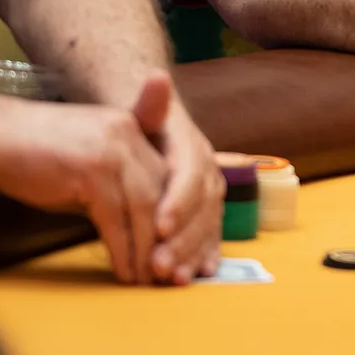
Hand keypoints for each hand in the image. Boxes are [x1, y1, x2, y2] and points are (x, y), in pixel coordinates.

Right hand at [0, 75, 169, 283]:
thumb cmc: (36, 156)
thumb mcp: (88, 163)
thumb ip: (119, 186)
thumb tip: (143, 231)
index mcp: (134, 127)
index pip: (169, 176)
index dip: (177, 215)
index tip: (178, 249)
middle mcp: (129, 134)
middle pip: (164, 192)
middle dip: (169, 238)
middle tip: (168, 273)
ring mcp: (112, 150)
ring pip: (144, 208)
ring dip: (147, 250)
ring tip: (146, 280)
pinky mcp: (90, 170)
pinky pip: (115, 218)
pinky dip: (122, 249)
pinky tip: (123, 271)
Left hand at [142, 96, 224, 285]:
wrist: (157, 132)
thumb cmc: (142, 128)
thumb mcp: (143, 113)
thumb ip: (150, 102)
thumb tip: (157, 76)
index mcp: (193, 148)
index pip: (189, 175)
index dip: (179, 201)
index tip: (160, 225)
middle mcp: (208, 171)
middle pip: (203, 208)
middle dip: (183, 239)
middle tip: (160, 265)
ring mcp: (211, 194)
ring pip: (209, 226)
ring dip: (192, 254)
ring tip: (173, 279)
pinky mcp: (208, 212)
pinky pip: (211, 236)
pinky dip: (204, 256)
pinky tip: (197, 275)